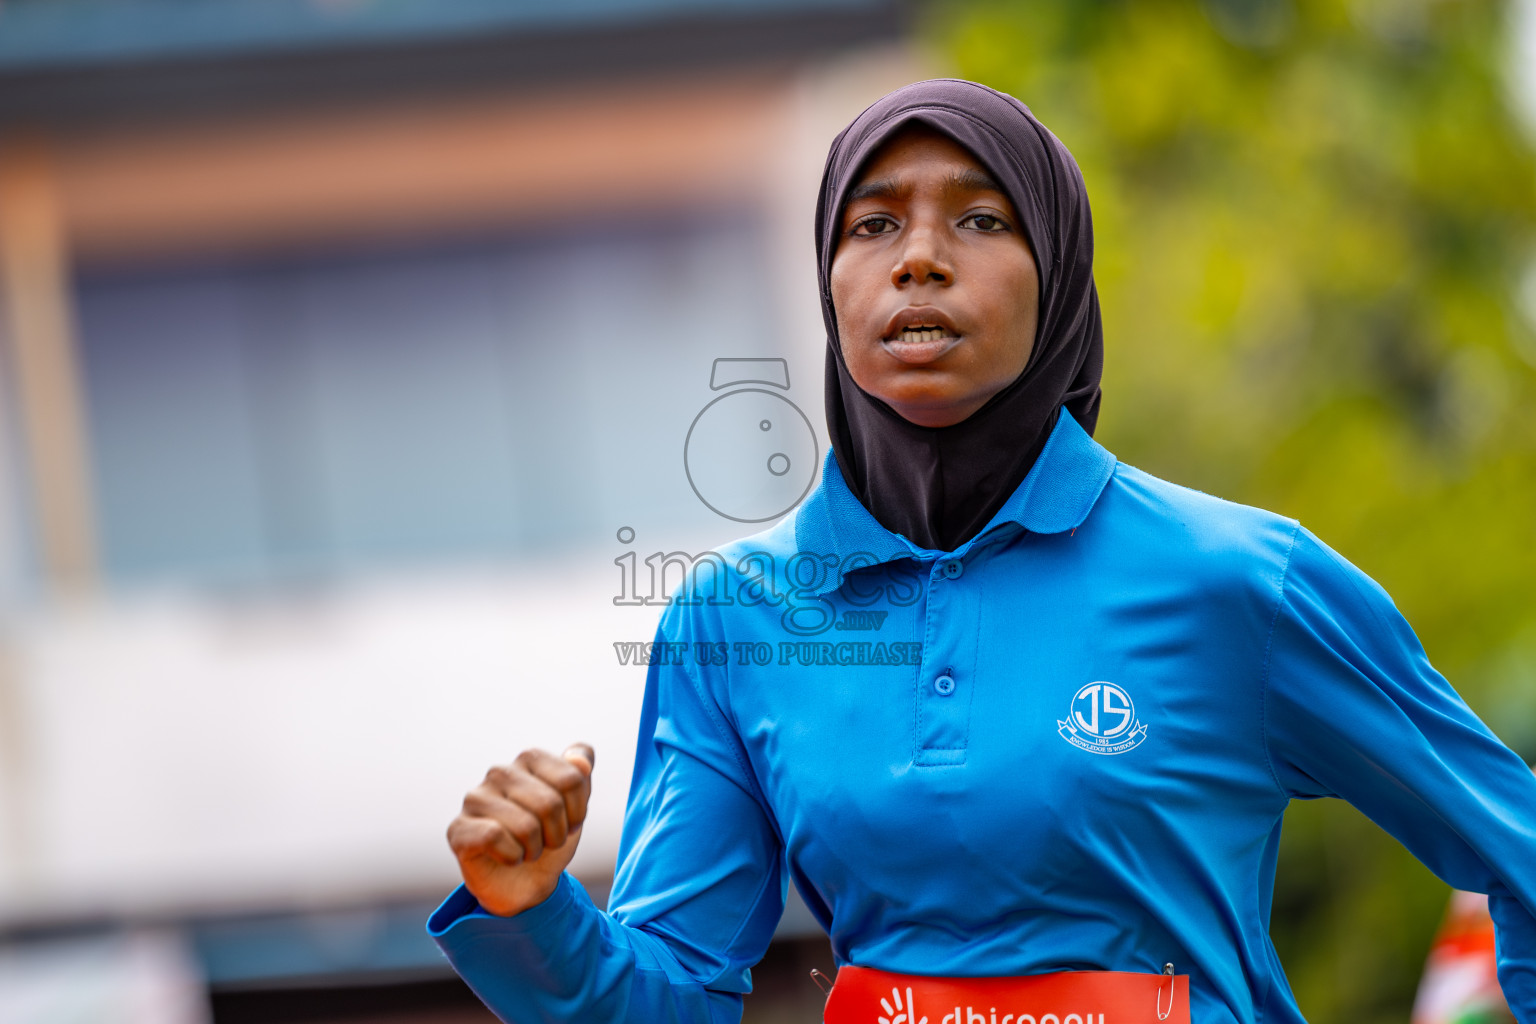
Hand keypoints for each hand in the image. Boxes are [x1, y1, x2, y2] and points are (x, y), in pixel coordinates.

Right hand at [446, 744, 594, 916]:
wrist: (526, 884)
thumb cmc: (548, 840)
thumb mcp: (576, 809)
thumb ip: (582, 779)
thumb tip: (582, 762)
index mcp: (530, 760)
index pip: (572, 779)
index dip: (577, 812)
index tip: (567, 823)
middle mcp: (500, 772)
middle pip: (550, 804)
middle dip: (556, 835)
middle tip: (545, 842)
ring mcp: (475, 798)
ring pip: (525, 825)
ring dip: (534, 849)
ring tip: (526, 850)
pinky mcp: (458, 827)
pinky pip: (494, 837)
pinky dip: (511, 856)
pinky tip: (507, 857)